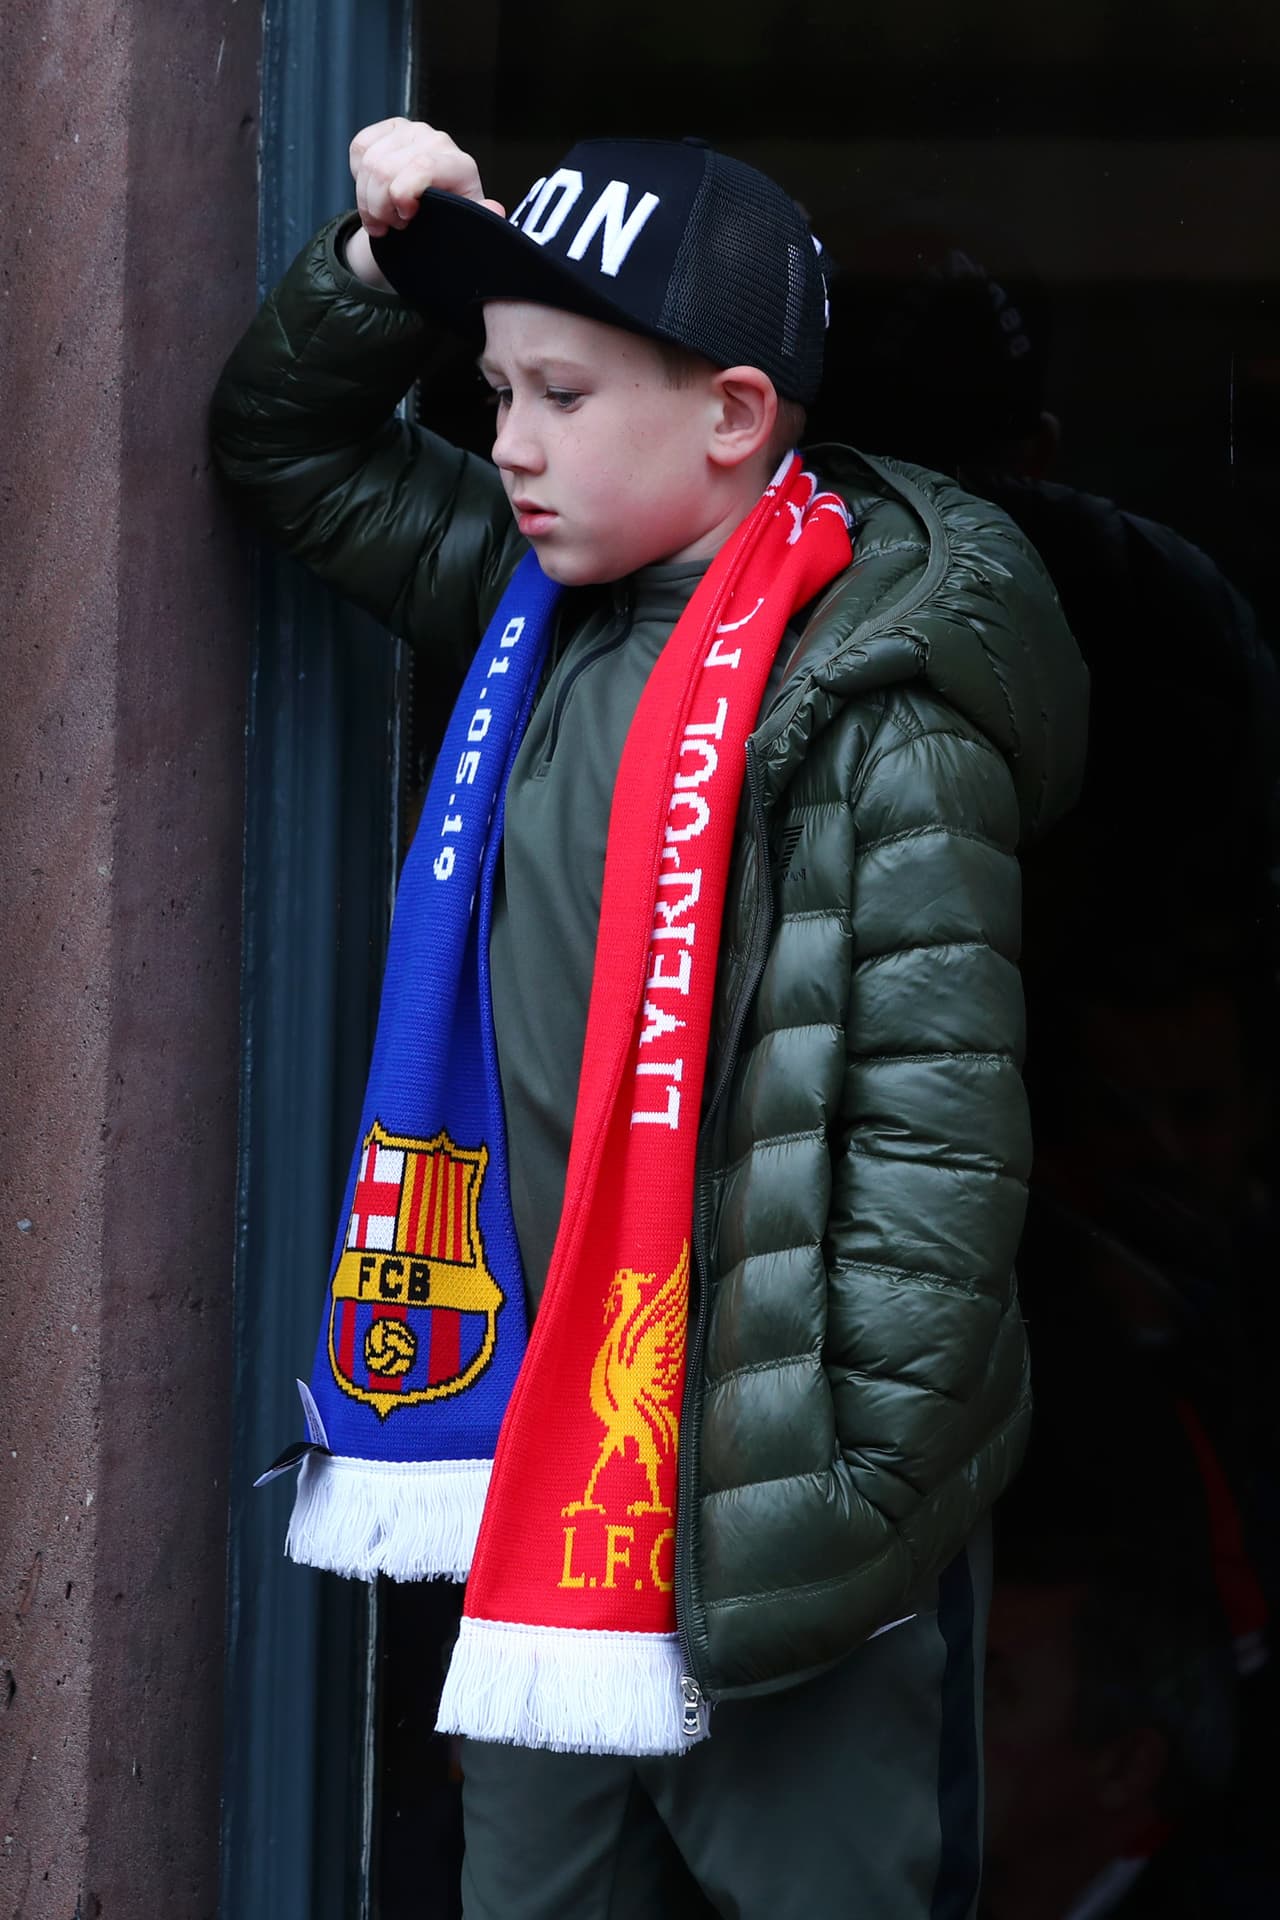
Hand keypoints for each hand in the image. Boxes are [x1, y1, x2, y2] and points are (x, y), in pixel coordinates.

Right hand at [348, 117, 504, 236]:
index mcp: (459, 164)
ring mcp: (412, 130)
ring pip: (369, 161)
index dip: (401, 195)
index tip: (404, 220)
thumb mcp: (467, 227)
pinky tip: (375, 191)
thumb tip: (496, 209)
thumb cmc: (451, 220)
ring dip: (366, 199)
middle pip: (386, 168)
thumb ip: (482, 220)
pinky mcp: (390, 127)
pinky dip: (358, 177)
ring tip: (381, 218)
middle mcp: (436, 140)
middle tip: (388, 227)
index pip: (421, 166)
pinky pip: (359, 148)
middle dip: (378, 207)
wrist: (436, 210)